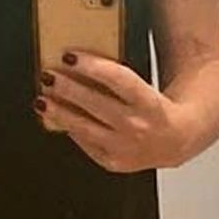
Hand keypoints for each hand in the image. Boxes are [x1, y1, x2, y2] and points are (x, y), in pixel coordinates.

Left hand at [33, 49, 194, 171]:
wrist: (175, 141)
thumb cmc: (155, 109)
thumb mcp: (144, 88)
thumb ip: (116, 79)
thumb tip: (79, 64)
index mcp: (148, 101)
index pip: (118, 79)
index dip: (91, 66)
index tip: (69, 56)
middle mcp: (137, 126)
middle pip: (95, 103)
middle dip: (67, 88)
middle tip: (47, 75)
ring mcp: (124, 147)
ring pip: (85, 127)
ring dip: (59, 112)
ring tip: (43, 99)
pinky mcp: (114, 162)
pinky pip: (86, 144)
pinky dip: (70, 131)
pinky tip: (58, 120)